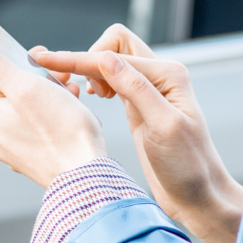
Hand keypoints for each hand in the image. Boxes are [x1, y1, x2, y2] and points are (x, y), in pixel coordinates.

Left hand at [0, 33, 107, 188]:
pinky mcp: (32, 159)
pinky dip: (54, 118)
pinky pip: (39, 129)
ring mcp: (12, 150)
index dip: (20, 62)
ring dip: (51, 97)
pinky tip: (71, 117)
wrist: (88, 174)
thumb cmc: (62, 130)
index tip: (42, 62)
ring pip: (29, 109)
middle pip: (13, 91)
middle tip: (65, 80)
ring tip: (72, 98)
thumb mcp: (25, 85)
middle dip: (40, 80)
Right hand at [32, 25, 242, 242]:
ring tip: (79, 94)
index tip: (44, 60)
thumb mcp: (163, 127)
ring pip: (110, 63)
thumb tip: (105, 58)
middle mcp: (159, 77)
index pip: (113, 56)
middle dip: (86, 59)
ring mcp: (148, 91)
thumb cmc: (188, 167)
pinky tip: (91, 99)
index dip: (78, 59)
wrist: (197, 196)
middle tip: (69, 85)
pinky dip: (96, 83)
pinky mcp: (138, 107)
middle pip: (113, 46)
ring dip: (90, 71)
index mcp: (168, 75)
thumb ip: (135, 90)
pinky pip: (111, 82)